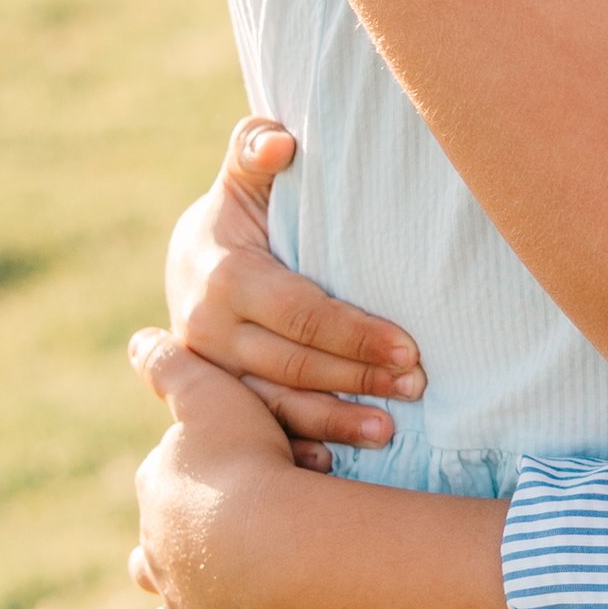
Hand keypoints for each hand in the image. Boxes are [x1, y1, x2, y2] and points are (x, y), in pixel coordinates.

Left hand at [127, 330, 304, 608]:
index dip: (196, 463)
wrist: (271, 535)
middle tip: (221, 513)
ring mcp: (171, 579)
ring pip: (152, 571)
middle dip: (182, 517)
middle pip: (161, 521)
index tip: (229, 460)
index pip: (166, 468)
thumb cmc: (245, 460)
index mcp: (158, 479)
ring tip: (185, 563)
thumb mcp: (209, 394)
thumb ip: (173, 367)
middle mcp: (154, 531)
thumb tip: (137, 338)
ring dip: (163, 567)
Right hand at [166, 117, 423, 463]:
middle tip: (417, 387)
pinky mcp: (218, 402)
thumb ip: (254, 149)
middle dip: (358, 378)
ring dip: (333, 422)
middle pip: (294, 364)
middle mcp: (207, 332)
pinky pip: (258, 431)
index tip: (409, 346)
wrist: (190, 260)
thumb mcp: (242, 177)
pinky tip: (333, 466)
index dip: (355, 333)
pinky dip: (295, 449)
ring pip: (276, 406)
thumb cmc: (239, 211)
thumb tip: (279, 142)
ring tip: (388, 433)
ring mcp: (211, 373)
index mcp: (223, 278)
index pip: (300, 313)